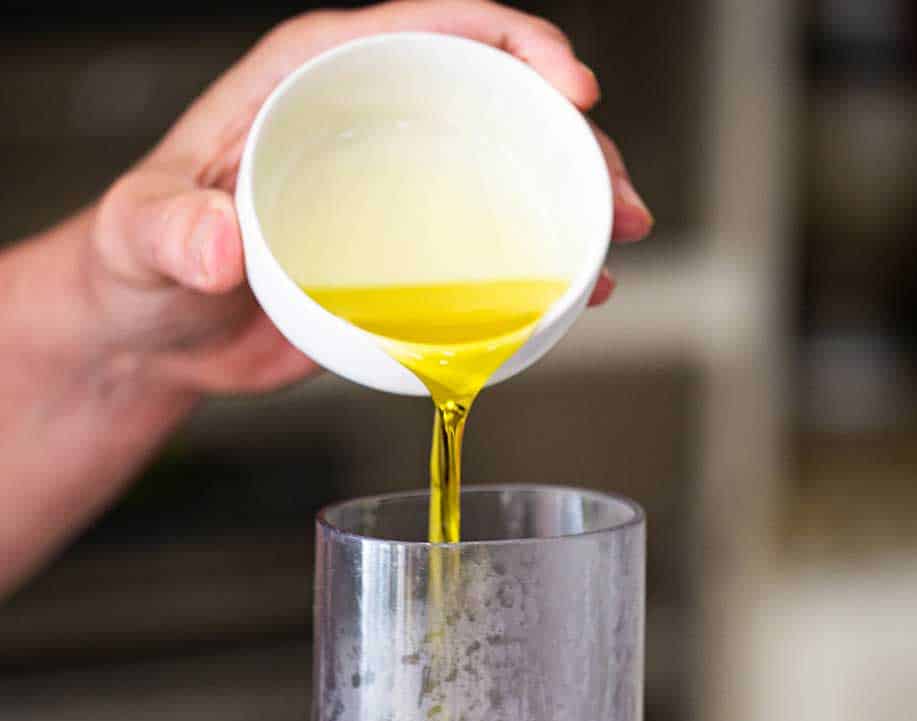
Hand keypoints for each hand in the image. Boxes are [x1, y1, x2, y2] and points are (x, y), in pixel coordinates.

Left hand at [86, 2, 653, 399]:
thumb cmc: (139, 264)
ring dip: (577, 201)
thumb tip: (218, 247)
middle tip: (615, 193)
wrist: (156, 336)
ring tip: (619, 243)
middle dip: (573, 136)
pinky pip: (493, 249)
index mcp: (316, 76)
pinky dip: (546, 268)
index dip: (513, 41)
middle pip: (496, 99)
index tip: (567, 84)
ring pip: (510, 172)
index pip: (433, 28)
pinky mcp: (410, 259)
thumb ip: (170, 230)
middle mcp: (372, 120)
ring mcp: (399, 191)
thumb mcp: (140, 236)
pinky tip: (585, 294)